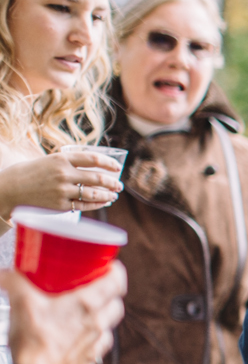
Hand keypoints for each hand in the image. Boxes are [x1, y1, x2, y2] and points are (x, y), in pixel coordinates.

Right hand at [0, 152, 122, 219]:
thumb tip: (93, 166)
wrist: (8, 189)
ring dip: (108, 194)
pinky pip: (84, 205)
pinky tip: (104, 202)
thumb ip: (69, 162)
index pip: (94, 159)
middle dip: (113, 182)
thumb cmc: (30, 173)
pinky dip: (97, 204)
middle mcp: (63, 174)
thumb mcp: (48, 160)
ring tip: (114, 195)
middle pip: (98, 178)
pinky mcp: (59, 205)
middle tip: (119, 185)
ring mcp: (62, 190)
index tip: (117, 167)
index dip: (109, 163)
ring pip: (93, 193)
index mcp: (61, 158)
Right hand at [3, 264, 125, 363]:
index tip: (109, 268)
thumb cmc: (33, 343)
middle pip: (116, 305)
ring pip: (109, 329)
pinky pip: (97, 352)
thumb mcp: (22, 303)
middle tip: (97, 292)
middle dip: (110, 297)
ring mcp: (95, 346)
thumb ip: (15, 282)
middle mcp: (97, 325)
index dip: (116, 273)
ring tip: (85, 318)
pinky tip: (78, 343)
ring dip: (100, 322)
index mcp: (87, 305)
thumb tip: (7, 274)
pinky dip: (91, 346)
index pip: (117, 282)